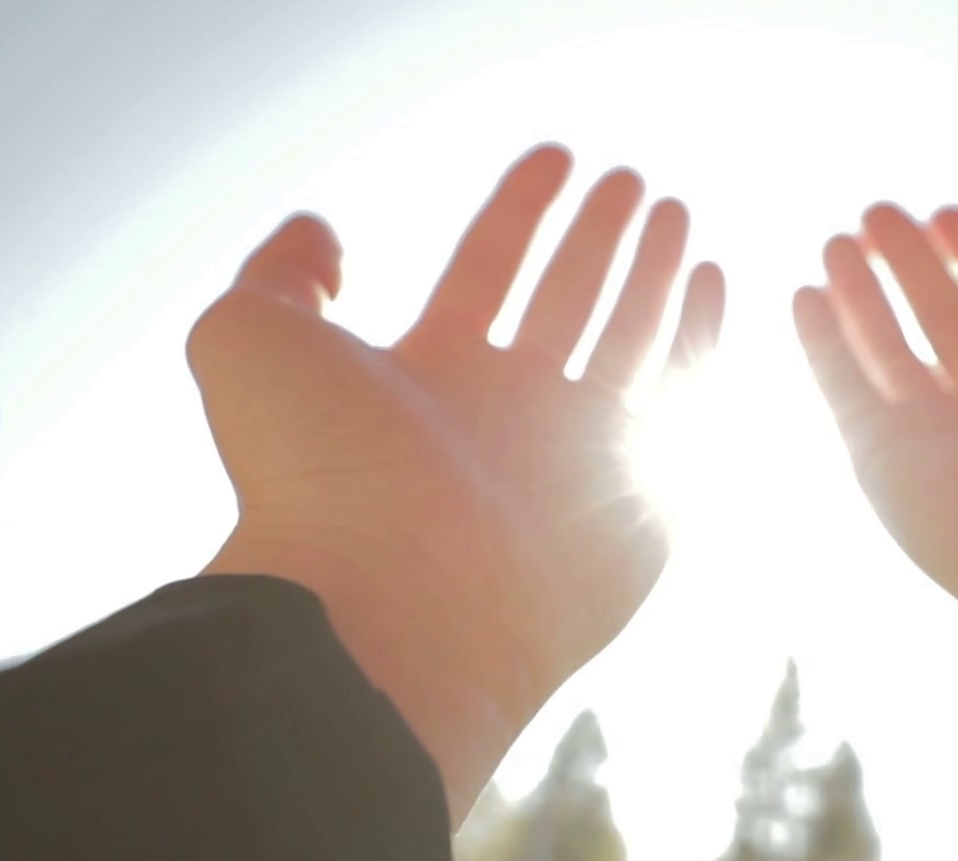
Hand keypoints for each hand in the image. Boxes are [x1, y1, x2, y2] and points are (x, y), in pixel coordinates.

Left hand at [190, 145, 723, 823]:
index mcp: (429, 379)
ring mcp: (575, 460)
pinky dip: (698, 340)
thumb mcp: (247, 338)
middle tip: (630, 179)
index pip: (488, 270)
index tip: (556, 153)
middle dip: (598, 238)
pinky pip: (677, 407)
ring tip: (674, 207)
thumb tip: (325, 234)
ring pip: (626, 340)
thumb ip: (279, 269)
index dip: (521, 210)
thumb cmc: (311, 481)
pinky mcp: (638, 509)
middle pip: (566, 302)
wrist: (389, 610)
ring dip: (652, 270)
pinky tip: (710, 280)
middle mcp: (506, 418)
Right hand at [795, 184, 957, 860]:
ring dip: (866, 301)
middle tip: (881, 218)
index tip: (952, 218)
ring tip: (839, 237)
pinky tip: (807, 297)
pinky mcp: (914, 485)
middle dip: (917, 277)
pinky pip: (856, 407)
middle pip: (957, 339)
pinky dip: (827, 353)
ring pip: (901, 365)